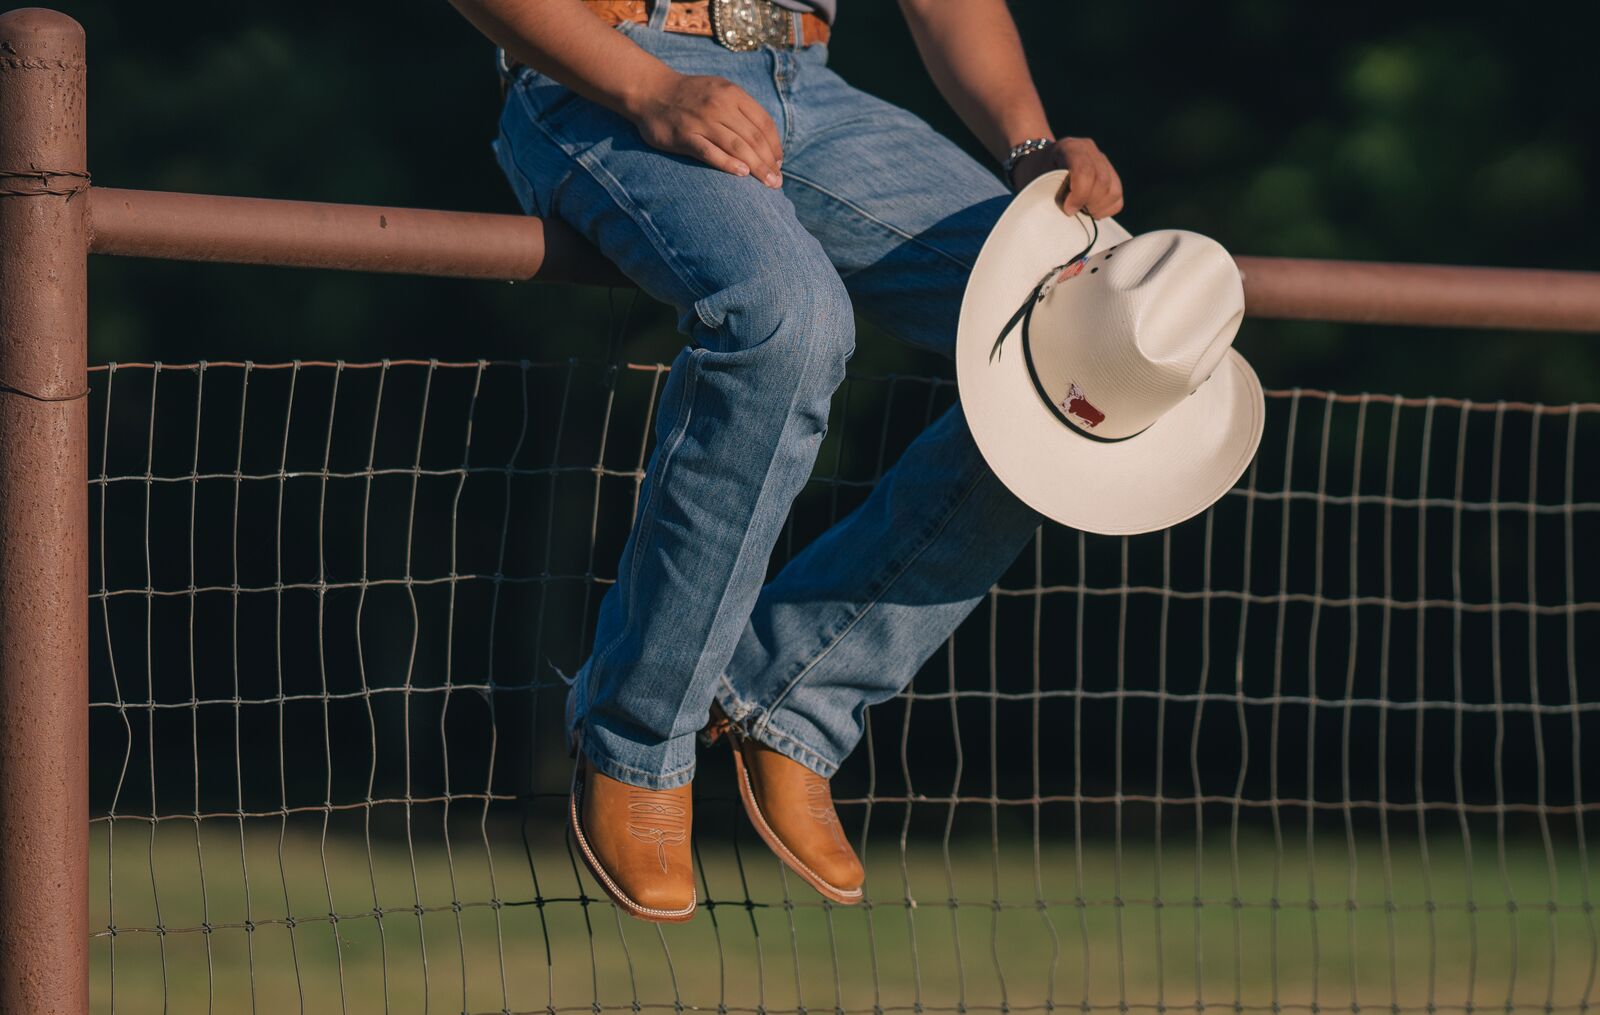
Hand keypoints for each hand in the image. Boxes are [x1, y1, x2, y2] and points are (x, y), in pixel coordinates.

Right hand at [625, 71, 783, 187]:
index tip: (778, 163)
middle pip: (754, 138)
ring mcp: (702, 121)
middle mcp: (720, 106)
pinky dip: (728, 164)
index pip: (764, 123)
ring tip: (768, 184)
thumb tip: (765, 140)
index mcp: (733, 93)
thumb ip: (741, 110)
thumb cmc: (690, 96)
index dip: (775, 146)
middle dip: (769, 162)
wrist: (651, 90)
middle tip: (777, 182)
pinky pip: (711, 153)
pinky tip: (742, 174)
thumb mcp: (720, 91)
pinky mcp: (685, 136)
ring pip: (737, 147)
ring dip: (756, 168)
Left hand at [1010, 136, 1122, 217]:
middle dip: (1088, 204)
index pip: (1085, 171)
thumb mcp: (1033, 181)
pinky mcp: (1109, 173)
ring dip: (1098, 208)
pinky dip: (1106, 208)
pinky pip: (1117, 196)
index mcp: (1069, 147)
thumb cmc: (1032, 175)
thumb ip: (1047, 195)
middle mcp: (1089, 150)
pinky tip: (1090, 209)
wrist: (1038, 162)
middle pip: (1102, 183)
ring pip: (1113, 190)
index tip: (1067, 209)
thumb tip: (1064, 217)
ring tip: (1081, 210)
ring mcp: (1102, 160)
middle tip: (1072, 211)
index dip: (1079, 195)